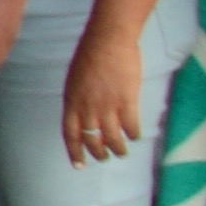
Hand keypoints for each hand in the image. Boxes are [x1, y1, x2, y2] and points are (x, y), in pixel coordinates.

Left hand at [63, 22, 143, 159]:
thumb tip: (80, 115)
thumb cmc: (90, 55)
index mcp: (71, 102)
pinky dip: (133, 134)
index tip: (79, 166)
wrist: (108, 40)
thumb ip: (77, 99)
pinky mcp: (127, 101)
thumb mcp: (74, 80)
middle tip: (104, 158)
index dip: (75, 152)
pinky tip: (135, 136)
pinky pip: (131, 126)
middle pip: (91, 139)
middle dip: (98, 153)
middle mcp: (87, 108)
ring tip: (121, 153)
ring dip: (117, 149)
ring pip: (112, 138)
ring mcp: (107, 105)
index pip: (70, 135)